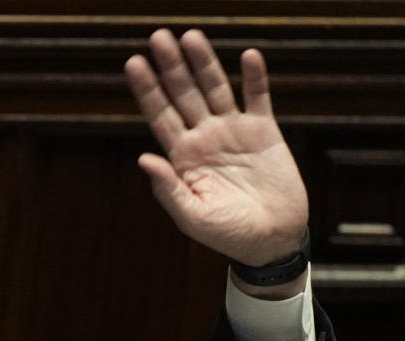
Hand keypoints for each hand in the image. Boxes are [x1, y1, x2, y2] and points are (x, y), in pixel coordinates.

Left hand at [125, 29, 307, 266]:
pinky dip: (255, 77)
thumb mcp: (192, 216)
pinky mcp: (264, 132)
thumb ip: (168, 188)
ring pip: (216, 88)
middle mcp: (204, 137)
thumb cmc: (228, 234)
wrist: (271, 240)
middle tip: (157, 36)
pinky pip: (258, 98)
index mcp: (182, 156)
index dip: (147, 90)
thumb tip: (143, 157)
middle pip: (183, 94)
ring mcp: (233, 131)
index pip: (160, 115)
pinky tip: (248, 56)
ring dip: (204, 63)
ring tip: (191, 36)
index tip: (133, 63)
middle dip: (170, 66)